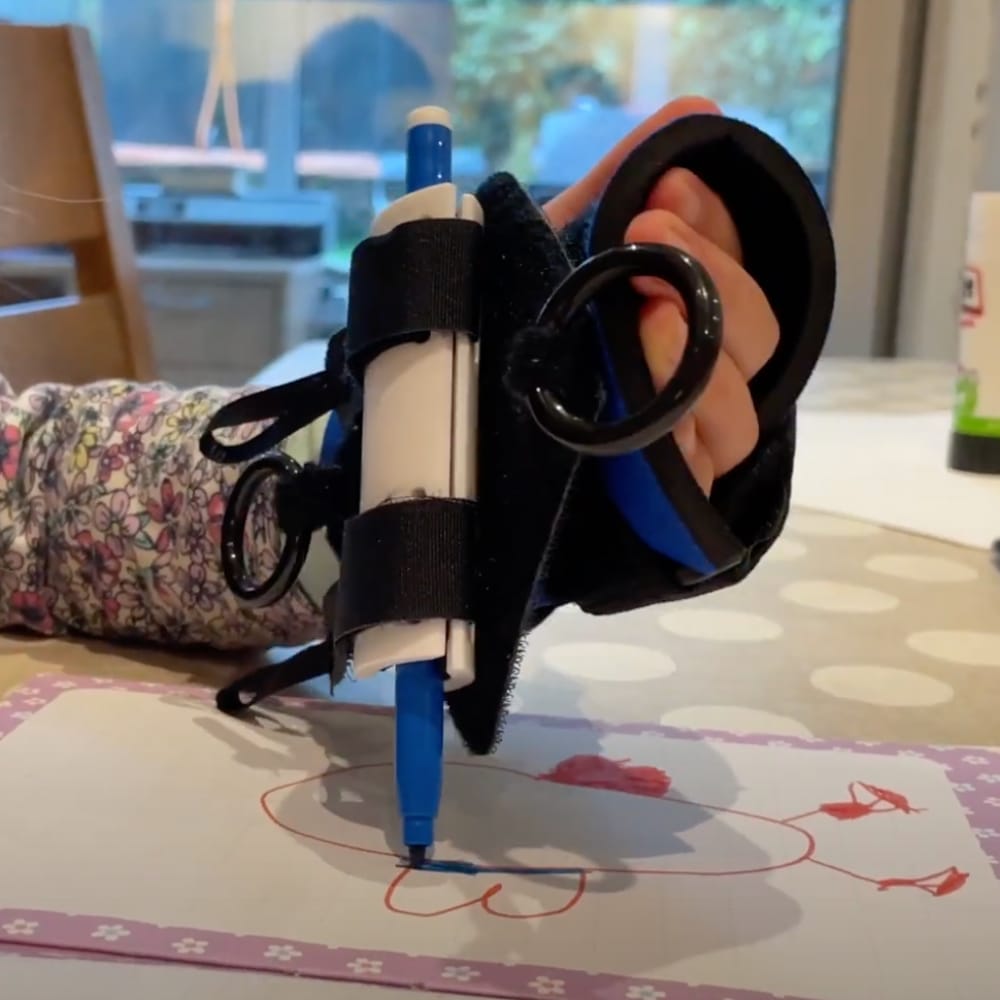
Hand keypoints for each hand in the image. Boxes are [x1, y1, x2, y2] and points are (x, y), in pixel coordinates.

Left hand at [543, 97, 779, 494]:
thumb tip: (695, 112)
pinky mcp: (664, 503)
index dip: (716, 227)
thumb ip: (616, 187)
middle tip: (648, 242)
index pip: (737, 267)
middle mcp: (698, 379)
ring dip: (700, 363)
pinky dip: (688, 444)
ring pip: (741, 413)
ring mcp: (686, 444)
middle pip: (757, 337)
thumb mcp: (553, 253)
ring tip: (647, 320)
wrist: (451, 426)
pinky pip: (703, 478)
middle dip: (712, 284)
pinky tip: (657, 418)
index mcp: (682, 314)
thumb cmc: (512, 331)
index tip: (665, 192)